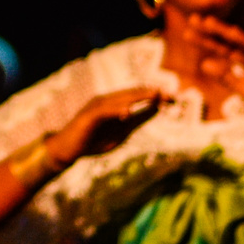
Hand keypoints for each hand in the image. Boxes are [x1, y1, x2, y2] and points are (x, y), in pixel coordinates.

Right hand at [44, 86, 162, 164]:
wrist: (69, 150)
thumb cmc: (94, 140)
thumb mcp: (122, 131)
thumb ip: (138, 119)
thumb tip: (158, 108)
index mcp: (115, 103)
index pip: (137, 96)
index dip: (155, 96)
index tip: (174, 98)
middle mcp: (105, 101)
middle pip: (130, 94)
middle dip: (150, 93)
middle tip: (169, 94)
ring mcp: (95, 107)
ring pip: (118, 99)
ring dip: (136, 96)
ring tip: (153, 96)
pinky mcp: (87, 116)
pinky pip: (103, 111)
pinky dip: (115, 110)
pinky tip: (127, 111)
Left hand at [188, 14, 243, 115]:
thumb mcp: (241, 87)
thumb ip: (224, 75)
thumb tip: (203, 63)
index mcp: (239, 62)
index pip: (218, 49)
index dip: (204, 40)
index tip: (187, 32)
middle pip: (225, 41)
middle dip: (210, 31)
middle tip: (193, 19)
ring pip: (239, 41)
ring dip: (224, 31)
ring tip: (208, 22)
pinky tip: (234, 35)